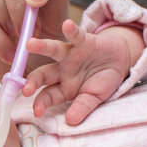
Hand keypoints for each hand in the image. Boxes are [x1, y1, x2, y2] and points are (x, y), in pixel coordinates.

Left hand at [22, 20, 140, 124]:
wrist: (120, 62)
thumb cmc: (103, 81)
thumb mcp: (95, 97)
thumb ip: (82, 107)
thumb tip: (71, 122)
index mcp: (62, 88)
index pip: (48, 96)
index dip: (41, 103)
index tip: (36, 111)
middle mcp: (61, 71)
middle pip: (43, 75)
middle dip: (33, 82)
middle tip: (25, 89)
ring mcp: (70, 55)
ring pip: (54, 50)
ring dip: (42, 47)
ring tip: (30, 44)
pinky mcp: (84, 41)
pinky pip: (76, 35)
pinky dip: (72, 30)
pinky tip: (67, 24)